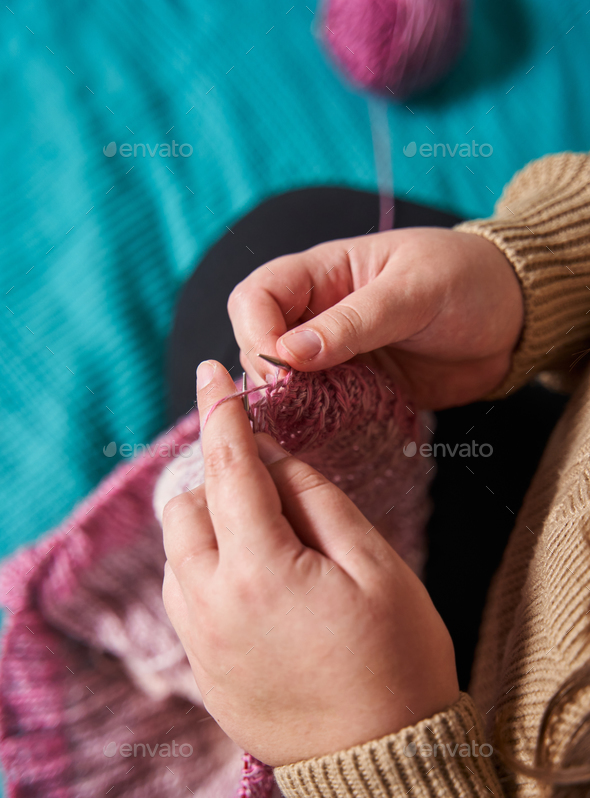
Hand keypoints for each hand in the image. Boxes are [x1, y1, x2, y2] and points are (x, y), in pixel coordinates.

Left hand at [162, 360, 458, 766]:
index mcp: (258, 571)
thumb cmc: (396, 659)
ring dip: (208, 525)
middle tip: (268, 483)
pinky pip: (182, 595)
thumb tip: (272, 457)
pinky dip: (204, 567)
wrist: (381, 764)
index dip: (220, 413)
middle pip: (185, 507)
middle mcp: (210, 605)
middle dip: (218, 478)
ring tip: (265, 536)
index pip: (227, 467)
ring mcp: (199, 643)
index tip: (213, 373)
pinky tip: (251, 581)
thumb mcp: (374, 564)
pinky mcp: (201, 670)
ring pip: (176, 552)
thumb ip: (315, 499)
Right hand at [228, 227, 523, 409]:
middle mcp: (317, 314)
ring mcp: (334, 356)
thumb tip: (289, 352)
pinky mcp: (354, 390)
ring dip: (291, 406)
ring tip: (314, 422)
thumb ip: (354, 321)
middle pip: (257, 344)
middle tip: (300, 402)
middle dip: (270, 376)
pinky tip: (330, 435)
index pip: (255, 297)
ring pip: (283, 384)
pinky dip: (318, 425)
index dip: (256, 334)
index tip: (284, 371)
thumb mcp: (413, 291)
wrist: (514, 318)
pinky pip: (319, 410)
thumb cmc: (466, 280)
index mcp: (323, 273)